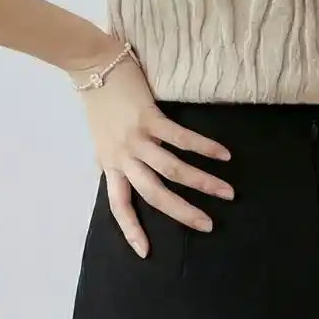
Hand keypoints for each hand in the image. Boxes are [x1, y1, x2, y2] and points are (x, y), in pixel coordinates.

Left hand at [74, 42, 234, 258]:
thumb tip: (110, 173)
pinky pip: (181, 138)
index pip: (118, 205)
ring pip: (172, 169)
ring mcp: (137, 138)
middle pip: (154, 194)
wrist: (92, 66)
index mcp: (110, 164)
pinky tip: (223, 154)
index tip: (145, 253)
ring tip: (226, 191)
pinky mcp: (149, 117)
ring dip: (202, 183)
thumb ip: (108, 158)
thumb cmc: (97, 101)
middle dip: (182, 212)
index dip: (131, 230)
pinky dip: (204, 147)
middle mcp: (123, 156)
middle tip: (208, 225)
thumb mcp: (98, 138)